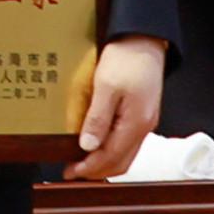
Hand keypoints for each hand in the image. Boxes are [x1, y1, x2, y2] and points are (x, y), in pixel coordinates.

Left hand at [71, 34, 166, 179]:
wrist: (144, 41)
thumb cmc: (126, 60)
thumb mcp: (106, 87)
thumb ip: (98, 118)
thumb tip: (88, 146)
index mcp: (136, 123)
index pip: (111, 157)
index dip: (89, 168)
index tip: (69, 172)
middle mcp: (143, 127)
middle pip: (121, 161)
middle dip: (97, 170)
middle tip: (72, 171)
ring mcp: (144, 121)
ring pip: (125, 153)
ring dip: (103, 161)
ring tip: (81, 161)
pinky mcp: (141, 113)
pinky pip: (126, 141)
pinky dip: (111, 149)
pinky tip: (96, 144)